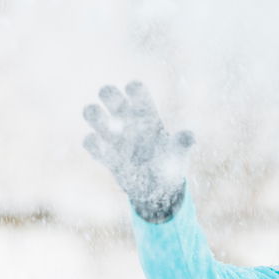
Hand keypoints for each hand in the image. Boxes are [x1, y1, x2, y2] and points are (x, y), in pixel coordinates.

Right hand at [82, 81, 194, 222]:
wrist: (158, 188)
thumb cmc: (170, 164)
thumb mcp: (178, 154)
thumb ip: (181, 143)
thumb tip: (190, 136)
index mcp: (146, 114)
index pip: (136, 90)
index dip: (133, 90)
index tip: (136, 101)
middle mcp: (127, 120)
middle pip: (108, 93)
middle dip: (108, 95)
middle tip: (118, 114)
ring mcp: (113, 136)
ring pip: (92, 111)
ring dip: (94, 115)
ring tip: (110, 132)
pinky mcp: (104, 154)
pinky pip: (88, 141)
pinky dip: (93, 144)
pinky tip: (106, 153)